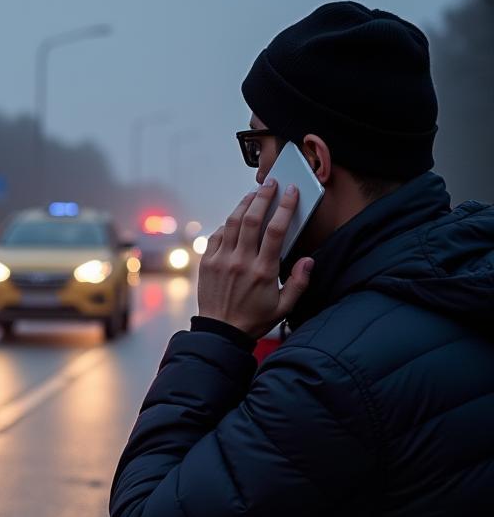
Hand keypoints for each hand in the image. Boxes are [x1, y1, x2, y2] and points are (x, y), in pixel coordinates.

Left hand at [197, 179, 313, 338]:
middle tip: (272, 183)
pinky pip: (217, 235)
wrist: (220, 332)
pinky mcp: (207, 263)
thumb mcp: (284, 306)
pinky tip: (235, 219)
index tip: (292, 192)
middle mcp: (241, 262)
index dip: (285, 206)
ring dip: (244, 204)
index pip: (276, 230)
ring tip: (254, 194)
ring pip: (233, 223)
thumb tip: (308, 260)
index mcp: (263, 271)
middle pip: (252, 219)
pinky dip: (227, 224)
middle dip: (264, 196)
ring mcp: (221, 261)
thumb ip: (299, 282)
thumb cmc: (254, 319)